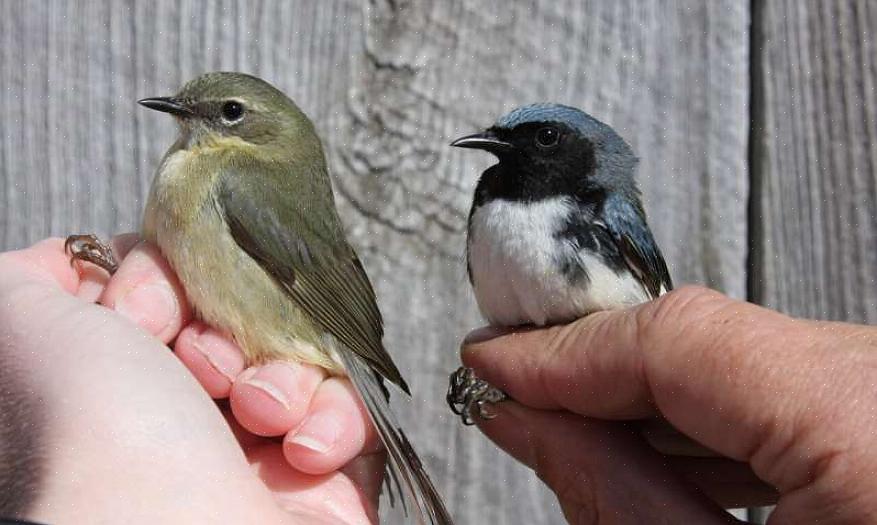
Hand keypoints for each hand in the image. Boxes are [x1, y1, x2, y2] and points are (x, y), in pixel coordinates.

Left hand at [0, 237, 382, 523]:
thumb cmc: (101, 441)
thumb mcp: (23, 330)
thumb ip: (32, 280)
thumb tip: (77, 259)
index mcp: (121, 384)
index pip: (173, 295)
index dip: (168, 287)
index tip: (148, 316)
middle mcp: (187, 415)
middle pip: (243, 321)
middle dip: (230, 332)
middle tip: (204, 370)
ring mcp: (259, 445)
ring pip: (303, 358)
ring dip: (285, 376)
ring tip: (257, 412)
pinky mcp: (326, 474)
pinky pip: (353, 408)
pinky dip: (335, 417)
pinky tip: (301, 449)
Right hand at [461, 286, 876, 523]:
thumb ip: (616, 499)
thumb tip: (529, 421)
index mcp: (872, 434)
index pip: (680, 341)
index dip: (566, 351)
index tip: (495, 362)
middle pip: (710, 340)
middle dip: (599, 369)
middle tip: (516, 389)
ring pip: (746, 357)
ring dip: (648, 394)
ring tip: (570, 424)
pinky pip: (788, 388)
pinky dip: (712, 414)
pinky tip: (655, 446)